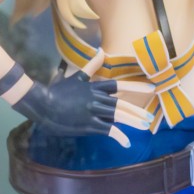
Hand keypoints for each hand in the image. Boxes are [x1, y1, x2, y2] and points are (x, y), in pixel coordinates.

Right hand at [13, 48, 153, 147]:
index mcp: (94, 87)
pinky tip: (126, 143)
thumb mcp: (75, 77)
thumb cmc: (56, 91)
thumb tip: (101, 50)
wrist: (42, 105)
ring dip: (133, 122)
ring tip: (144, 126)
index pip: (118, 85)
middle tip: (150, 117)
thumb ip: (91, 66)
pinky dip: (118, 136)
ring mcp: (93, 112)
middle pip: (121, 105)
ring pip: (118, 116)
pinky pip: (108, 131)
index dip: (135, 87)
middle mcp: (96, 99)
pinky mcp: (88, 125)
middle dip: (137, 111)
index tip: (151, 88)